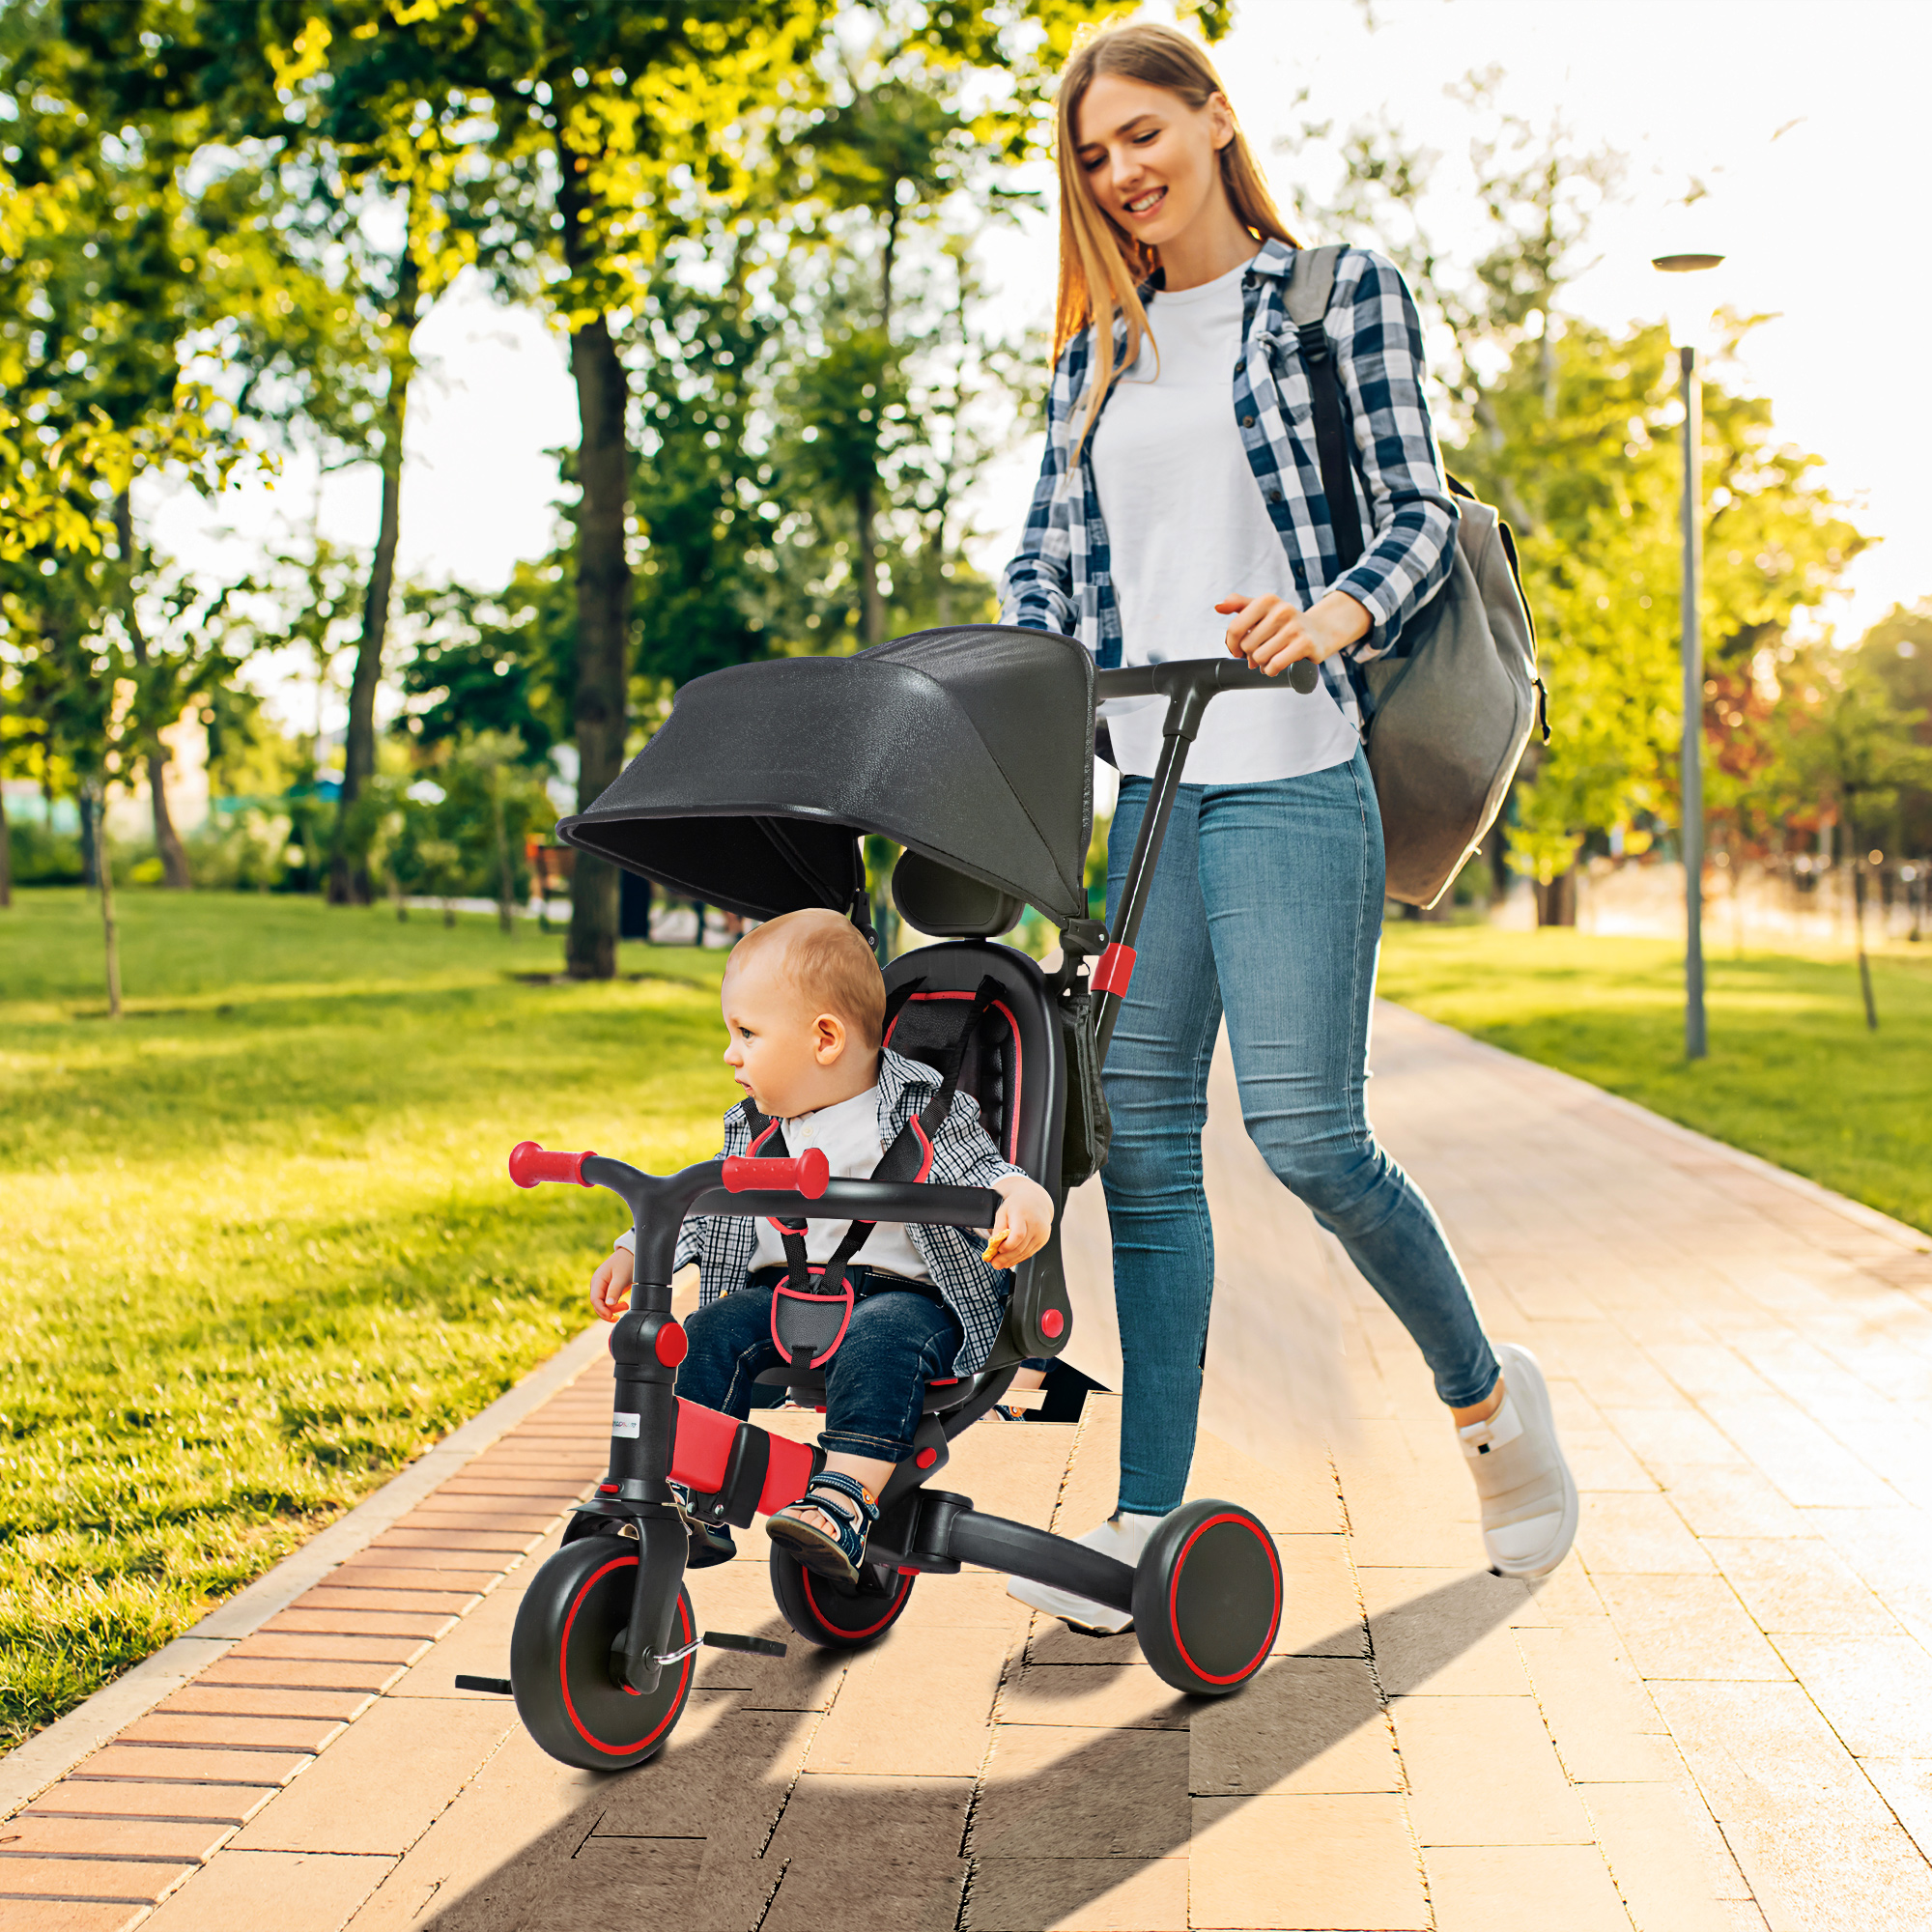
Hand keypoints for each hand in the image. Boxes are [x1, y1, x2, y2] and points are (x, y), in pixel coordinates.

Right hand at [591, 1247, 634, 1321]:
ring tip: (626, 1306)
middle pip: (598, 1305)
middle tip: (624, 1308)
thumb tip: (608, 1305)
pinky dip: (615, 1306)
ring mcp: (604, 1287)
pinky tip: (623, 1305)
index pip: (595, 1300)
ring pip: (604, 1305)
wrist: (633, 1253)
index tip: (612, 1316)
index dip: (602, 1310)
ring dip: (613, 1309)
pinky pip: (609, 1302)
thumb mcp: (621, 1276)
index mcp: (597, 1280)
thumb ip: (614, 1290)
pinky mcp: (610, 1290)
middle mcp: (598, 1285)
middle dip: (608, 1311)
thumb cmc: (626, 1262)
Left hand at [982, 1176, 1054, 1266]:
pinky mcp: (1043, 1240)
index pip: (1018, 1235)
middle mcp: (1035, 1225)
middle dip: (1006, 1258)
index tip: (997, 1250)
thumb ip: (998, 1227)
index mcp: (1024, 1215)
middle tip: (994, 1264)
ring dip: (1011, 1261)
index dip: (1008, 1245)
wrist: (1036, 1200)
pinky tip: (1010, 1262)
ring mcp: (1041, 1234)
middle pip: (1021, 1247)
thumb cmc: (1017, 1205)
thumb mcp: (1003, 1211)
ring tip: (999, 1265)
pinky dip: (1019, 1258)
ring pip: (1025, 1252)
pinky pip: (1030, 1252)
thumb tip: (993, 1244)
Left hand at [1216, 589, 1371, 674]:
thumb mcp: (1263, 609)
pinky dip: (1271, 670)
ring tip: (1269, 659)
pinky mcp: (1305, 643)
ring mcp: (1295, 626)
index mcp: (1267, 600)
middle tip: (1259, 654)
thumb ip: (1239, 605)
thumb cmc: (1285, 623)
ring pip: (1260, 657)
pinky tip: (1275, 667)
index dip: (1232, 645)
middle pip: (1247, 646)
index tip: (1237, 650)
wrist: (1319, 631)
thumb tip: (1218, 606)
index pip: (1235, 628)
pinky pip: (1274, 665)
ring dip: (1261, 664)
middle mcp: (1282, 610)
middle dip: (1249, 655)